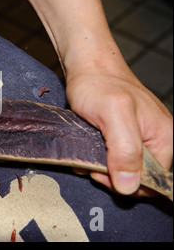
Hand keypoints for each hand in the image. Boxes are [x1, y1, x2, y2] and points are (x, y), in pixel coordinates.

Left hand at [65, 61, 172, 196]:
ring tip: (85, 150)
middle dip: (109, 174)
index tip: (99, 171)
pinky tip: (85, 145)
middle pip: (135, 176)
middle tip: (89, 162)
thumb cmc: (99, 84)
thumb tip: (129, 185)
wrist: (86, 65)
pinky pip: (113, 154)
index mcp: (164, 138)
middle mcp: (156, 139)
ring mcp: (140, 136)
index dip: (124, 183)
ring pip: (121, 166)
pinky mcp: (123, 133)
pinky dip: (96, 155)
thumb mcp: (113, 115)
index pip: (151, 182)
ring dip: (100, 165)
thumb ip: (125, 150)